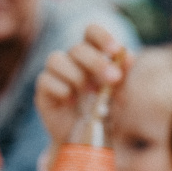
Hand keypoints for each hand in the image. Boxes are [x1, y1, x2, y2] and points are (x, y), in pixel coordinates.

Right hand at [34, 24, 130, 144]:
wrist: (87, 138)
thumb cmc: (104, 110)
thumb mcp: (119, 94)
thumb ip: (123, 75)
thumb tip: (128, 57)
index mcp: (93, 54)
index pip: (91, 32)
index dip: (102, 36)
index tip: (115, 50)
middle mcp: (72, 60)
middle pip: (78, 48)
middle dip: (97, 62)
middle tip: (113, 79)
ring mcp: (55, 74)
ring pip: (56, 59)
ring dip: (77, 76)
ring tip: (88, 93)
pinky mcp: (43, 90)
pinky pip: (45, 80)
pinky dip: (62, 89)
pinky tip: (72, 101)